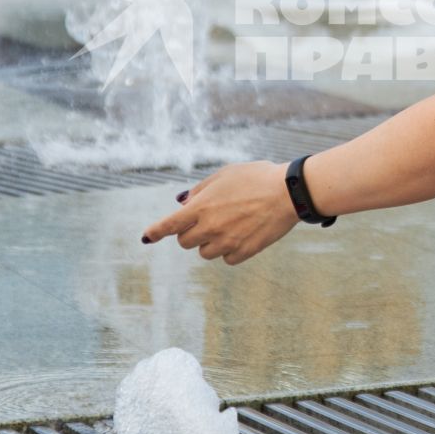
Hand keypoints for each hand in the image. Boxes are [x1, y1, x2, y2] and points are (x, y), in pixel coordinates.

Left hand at [142, 161, 300, 264]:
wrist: (288, 193)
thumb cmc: (256, 177)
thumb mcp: (224, 174)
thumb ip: (200, 191)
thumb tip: (183, 203)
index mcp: (201, 207)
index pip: (169, 225)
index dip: (155, 232)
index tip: (146, 237)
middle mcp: (210, 228)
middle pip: (185, 242)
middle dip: (191, 232)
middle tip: (208, 220)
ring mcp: (227, 242)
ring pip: (205, 253)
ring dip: (210, 242)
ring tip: (230, 225)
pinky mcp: (244, 252)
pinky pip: (227, 259)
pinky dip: (230, 250)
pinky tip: (242, 234)